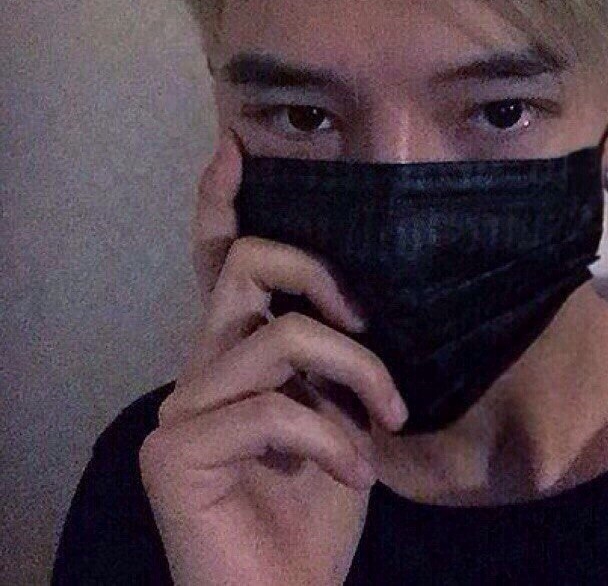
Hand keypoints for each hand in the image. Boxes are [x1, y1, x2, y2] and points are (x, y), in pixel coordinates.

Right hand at [138, 130, 407, 584]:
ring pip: (280, 335)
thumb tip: (363, 309)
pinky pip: (272, 408)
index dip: (223, 203)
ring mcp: (183, 407)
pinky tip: (354, 470)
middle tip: (366, 319)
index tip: (234, 148)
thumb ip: (336, 358)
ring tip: (387, 419)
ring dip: (355, 372)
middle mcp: (203, 366)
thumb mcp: (343, 413)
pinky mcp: (175, 452)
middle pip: (249, 266)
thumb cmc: (320, 504)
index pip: (223, 262)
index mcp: (243, 352)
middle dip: (321, 272)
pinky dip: (330, 436)